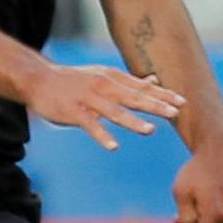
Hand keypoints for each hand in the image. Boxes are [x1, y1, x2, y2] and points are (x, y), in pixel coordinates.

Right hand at [28, 62, 182, 151]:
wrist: (39, 79)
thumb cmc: (76, 80)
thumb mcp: (105, 75)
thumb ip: (130, 82)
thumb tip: (155, 81)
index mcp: (113, 78)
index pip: (143, 87)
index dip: (162, 95)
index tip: (183, 102)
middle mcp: (104, 86)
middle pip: (133, 97)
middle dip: (155, 106)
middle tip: (175, 113)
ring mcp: (88, 98)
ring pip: (114, 111)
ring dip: (132, 121)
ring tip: (150, 130)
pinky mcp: (74, 111)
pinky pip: (90, 125)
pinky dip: (102, 135)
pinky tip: (114, 146)